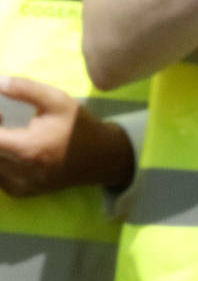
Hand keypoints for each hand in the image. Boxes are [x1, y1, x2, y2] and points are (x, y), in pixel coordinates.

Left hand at [0, 76, 134, 195]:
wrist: (103, 158)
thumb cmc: (80, 128)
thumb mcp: (58, 101)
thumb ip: (25, 89)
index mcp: (27, 149)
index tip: (1, 114)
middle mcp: (20, 172)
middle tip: (2, 120)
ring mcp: (21, 185)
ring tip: (7, 135)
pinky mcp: (23, 191)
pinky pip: (0, 178)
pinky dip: (1, 163)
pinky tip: (11, 152)